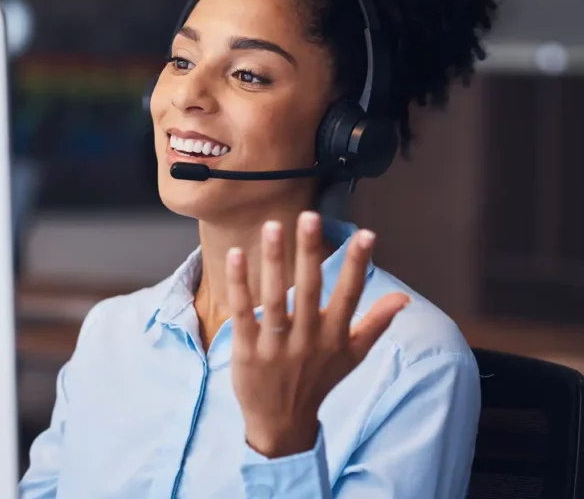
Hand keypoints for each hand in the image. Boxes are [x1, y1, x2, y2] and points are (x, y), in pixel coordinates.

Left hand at [227, 211, 409, 457]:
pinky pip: (243, 312)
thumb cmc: (317, 382)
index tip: (366, 234)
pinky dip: (240, 284)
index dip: (358, 265)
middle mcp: (307, 340)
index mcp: (334, 338)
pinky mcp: (247, 349)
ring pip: (274, 298)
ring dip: (274, 261)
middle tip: (309, 216)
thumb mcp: (352, 356)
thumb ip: (376, 324)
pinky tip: (236, 254)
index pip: (350, 296)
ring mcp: (275, 345)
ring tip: (273, 226)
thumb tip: (403, 297)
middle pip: (309, 290)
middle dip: (311, 253)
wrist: (281, 423)